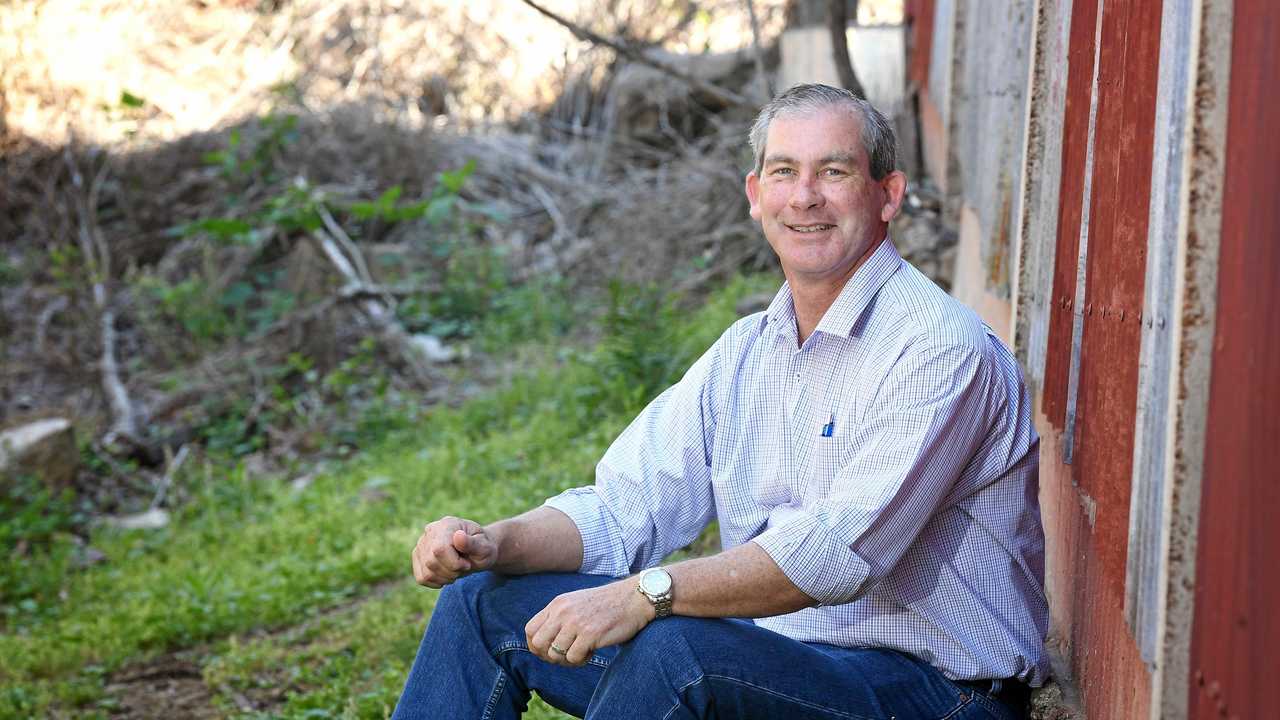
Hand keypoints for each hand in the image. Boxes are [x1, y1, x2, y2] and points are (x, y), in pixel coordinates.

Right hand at [412, 516, 498, 587]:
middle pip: (432, 562)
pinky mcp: (417, 556)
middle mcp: (430, 531)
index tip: (467, 564)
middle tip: (463, 567)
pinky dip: (436, 582)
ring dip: (445, 578)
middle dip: (451, 572)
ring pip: (426, 573)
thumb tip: (458, 537)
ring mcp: (421, 544)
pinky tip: (446, 574)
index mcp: (447, 524)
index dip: (454, 563)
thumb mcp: (485, 547)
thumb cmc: (483, 548)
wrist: (478, 551)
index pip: (439, 549)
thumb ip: (472, 544)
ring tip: (456, 570)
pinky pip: (421, 578)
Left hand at [524, 578, 654, 666]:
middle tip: (565, 656)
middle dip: (549, 656)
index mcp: (557, 604)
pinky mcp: (590, 634)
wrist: (634, 598)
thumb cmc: (606, 605)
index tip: (549, 651)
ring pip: (555, 654)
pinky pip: (574, 658)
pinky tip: (592, 651)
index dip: (536, 646)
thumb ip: (558, 618)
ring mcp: (576, 622)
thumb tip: (542, 644)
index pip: (530, 630)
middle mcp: (563, 612)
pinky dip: (582, 660)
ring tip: (582, 652)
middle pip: (538, 644)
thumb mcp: (576, 603)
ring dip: (568, 660)